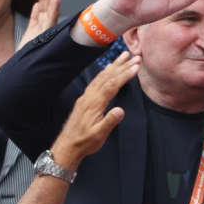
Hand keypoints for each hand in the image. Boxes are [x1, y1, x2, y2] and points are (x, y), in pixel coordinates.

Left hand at [18, 0, 60, 49]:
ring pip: (51, 7)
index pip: (44, 2)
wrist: (28, 67)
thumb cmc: (31, 51)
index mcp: (42, 21)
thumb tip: (37, 4)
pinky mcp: (47, 33)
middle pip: (48, 1)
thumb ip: (35, 17)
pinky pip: (52, 19)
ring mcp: (48, 27)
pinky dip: (56, 8)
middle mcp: (47, 23)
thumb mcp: (31, 31)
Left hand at [49, 52, 137, 169]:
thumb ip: (109, 122)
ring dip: (113, 66)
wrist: (67, 146)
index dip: (124, 75)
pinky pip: (95, 81)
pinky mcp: (84, 99)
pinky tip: (108, 69)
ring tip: (123, 56)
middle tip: (134, 57)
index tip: (136, 67)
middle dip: (121, 66)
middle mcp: (89, 97)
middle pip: (107, 77)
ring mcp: (85, 97)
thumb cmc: (85, 142)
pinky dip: (104, 73)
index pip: (111, 85)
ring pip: (100, 77)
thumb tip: (120, 110)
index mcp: (94, 105)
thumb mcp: (99, 135)